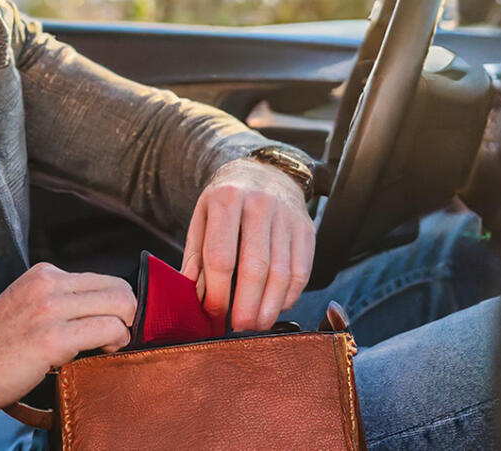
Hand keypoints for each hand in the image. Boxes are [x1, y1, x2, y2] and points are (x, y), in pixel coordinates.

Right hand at [0, 262, 136, 419]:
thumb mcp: (26, 306)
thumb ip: (58, 301)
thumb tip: (98, 311)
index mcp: (44, 274)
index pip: (105, 279)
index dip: (118, 305)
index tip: (114, 325)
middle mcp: (49, 284)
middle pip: (119, 289)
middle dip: (129, 316)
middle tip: (117, 339)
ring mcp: (50, 309)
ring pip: (120, 305)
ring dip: (124, 331)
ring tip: (108, 347)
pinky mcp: (52, 337)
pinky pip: (108, 330)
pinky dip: (116, 343)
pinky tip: (101, 354)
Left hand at [180, 158, 313, 331]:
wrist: (262, 172)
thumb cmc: (226, 202)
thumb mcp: (202, 217)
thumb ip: (196, 255)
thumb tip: (193, 293)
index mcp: (226, 199)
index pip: (221, 256)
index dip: (217, 291)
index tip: (213, 313)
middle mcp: (259, 204)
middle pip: (255, 267)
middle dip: (246, 305)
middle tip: (238, 328)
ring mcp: (286, 216)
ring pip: (281, 273)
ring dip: (269, 307)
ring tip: (257, 325)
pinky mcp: (306, 228)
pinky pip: (301, 270)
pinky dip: (289, 295)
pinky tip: (276, 307)